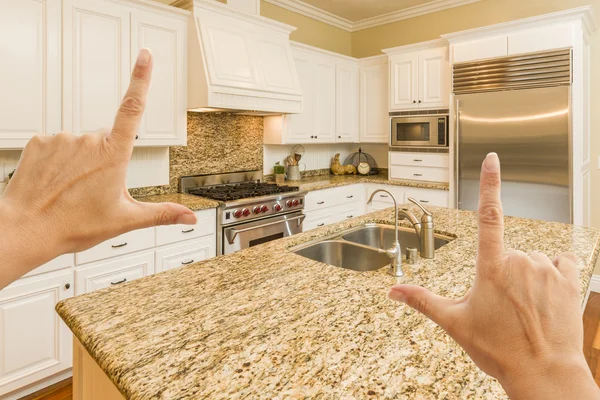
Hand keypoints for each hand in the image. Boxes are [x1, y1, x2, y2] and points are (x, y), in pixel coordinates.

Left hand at [0, 49, 195, 288]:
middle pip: (107, 139)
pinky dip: (61, 159)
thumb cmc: (72, 225)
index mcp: (113, 155)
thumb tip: (188, 217)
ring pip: (82, 143)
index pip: (132, 108)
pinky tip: (57, 180)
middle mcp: (88, 141)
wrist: (27, 229)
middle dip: (107, 157)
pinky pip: (58, 144)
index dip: (141, 79)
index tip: (145, 56)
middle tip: (96, 187)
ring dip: (83, 160)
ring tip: (74, 188)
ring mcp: (62, 139)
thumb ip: (162, 214)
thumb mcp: (125, 220)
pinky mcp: (40, 141)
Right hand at [389, 153, 598, 398]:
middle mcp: (520, 261)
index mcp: (491, 267)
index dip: (489, 183)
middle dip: (502, 272)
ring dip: (526, 275)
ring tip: (524, 308)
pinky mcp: (569, 279)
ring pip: (532, 259)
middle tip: (502, 306)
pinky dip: (552, 272)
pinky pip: (560, 262)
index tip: (492, 158)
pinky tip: (546, 295)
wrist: (543, 373)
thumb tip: (393, 290)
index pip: (488, 215)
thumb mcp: (455, 323)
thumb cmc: (499, 349)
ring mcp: (546, 269)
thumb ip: (422, 301)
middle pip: (507, 252)